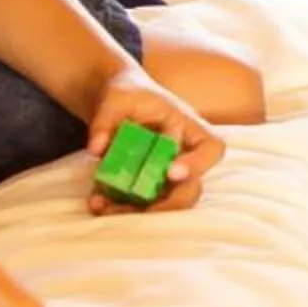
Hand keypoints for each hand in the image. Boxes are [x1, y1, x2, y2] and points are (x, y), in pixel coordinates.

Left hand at [82, 68, 226, 214]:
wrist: (116, 102)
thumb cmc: (127, 94)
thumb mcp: (117, 97)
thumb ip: (105, 120)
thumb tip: (96, 148)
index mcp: (188, 127)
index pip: (211, 148)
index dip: (197, 164)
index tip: (171, 172)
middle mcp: (183, 156)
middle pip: (192, 188)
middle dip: (168, 204)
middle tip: (141, 210)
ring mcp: (165, 175)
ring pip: (164, 203)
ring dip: (139, 212)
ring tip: (107, 209)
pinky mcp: (146, 186)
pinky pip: (140, 205)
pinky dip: (120, 208)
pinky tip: (97, 203)